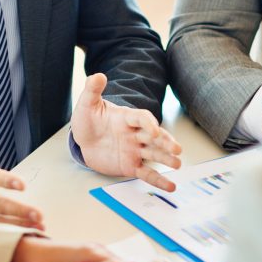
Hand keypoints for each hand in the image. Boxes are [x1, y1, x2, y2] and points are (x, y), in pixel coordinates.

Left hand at [70, 73, 181, 191]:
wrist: (83, 139)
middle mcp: (134, 134)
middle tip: (176, 149)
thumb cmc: (88, 119)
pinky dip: (158, 180)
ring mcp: (134, 150)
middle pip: (153, 137)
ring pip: (153, 154)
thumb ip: (92, 90)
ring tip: (178, 163)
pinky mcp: (130, 165)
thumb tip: (98, 75)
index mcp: (127, 117)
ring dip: (166, 158)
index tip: (154, 131)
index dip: (148, 123)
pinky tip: (170, 186)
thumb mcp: (87, 103)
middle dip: (165, 142)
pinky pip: (146, 173)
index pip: (141, 118)